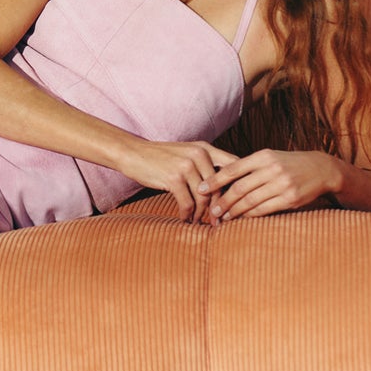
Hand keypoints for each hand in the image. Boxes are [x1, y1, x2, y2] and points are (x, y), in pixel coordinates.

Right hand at [121, 139, 238, 222]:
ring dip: (201, 214)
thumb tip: (224, 188)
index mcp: (205, 148)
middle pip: (220, 188)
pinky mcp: (174, 178)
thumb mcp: (186, 154)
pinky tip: (184, 218)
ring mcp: (186, 166)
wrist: (132, 152)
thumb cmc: (159, 157)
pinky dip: (187, 215)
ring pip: (203, 198)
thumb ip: (204, 165)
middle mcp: (199, 155)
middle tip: (217, 221)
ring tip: (199, 222)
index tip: (235, 204)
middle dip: (219, 208)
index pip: (233, 167)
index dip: (238, 186)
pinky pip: (187, 203)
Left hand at [198, 149, 341, 222]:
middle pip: (239, 188)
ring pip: (250, 201)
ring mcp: (282, 184)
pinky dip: (250, 215)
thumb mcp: (269, 158)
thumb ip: (248, 167)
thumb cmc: (288, 164)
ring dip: (234, 211)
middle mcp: (272, 169)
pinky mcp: (290, 199)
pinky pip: (264, 209)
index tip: (200, 188)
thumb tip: (219, 178)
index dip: (214, 180)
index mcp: (263, 156)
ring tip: (223, 217)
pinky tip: (241, 218)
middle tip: (211, 210)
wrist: (321, 169)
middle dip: (222, 201)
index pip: (232, 169)